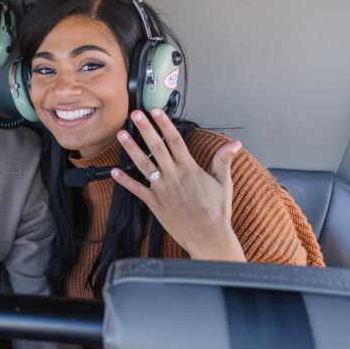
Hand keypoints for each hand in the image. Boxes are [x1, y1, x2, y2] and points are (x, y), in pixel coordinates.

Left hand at [111, 108, 245, 261]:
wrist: (209, 237)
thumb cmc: (216, 212)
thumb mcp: (224, 183)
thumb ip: (224, 160)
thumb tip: (234, 143)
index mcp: (190, 169)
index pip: (175, 140)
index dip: (165, 124)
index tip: (156, 111)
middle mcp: (174, 176)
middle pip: (157, 147)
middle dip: (145, 129)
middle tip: (135, 114)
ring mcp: (163, 189)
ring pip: (144, 164)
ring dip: (131, 149)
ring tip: (121, 135)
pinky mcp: (155, 203)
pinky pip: (137, 190)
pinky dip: (125, 181)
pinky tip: (115, 172)